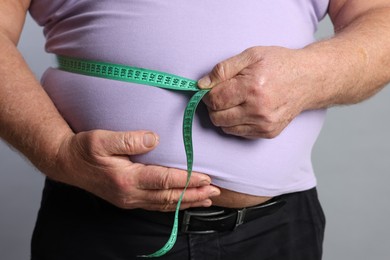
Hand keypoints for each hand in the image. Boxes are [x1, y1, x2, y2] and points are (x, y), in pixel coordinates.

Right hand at [51, 130, 219, 210]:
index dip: (187, 179)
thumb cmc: (84, 150)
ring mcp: (129, 200)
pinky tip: (183, 202)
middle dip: (194, 195)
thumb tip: (154, 138)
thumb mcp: (101, 139)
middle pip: (169, 197)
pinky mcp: (128, 200)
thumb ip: (129, 139)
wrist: (67, 163)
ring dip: (187, 202)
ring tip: (207, 199)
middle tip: (216, 192)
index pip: (163, 180)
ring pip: (165, 204)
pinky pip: (156, 205)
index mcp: (126, 179)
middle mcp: (130, 194)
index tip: (206, 178)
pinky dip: (173, 205)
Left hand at [198, 46, 313, 138]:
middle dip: (214, 106)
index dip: (207, 94)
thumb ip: (223, 69)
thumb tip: (201, 84)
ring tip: (235, 101)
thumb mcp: (251, 55)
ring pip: (226, 127)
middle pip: (217, 117)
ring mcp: (264, 124)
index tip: (210, 88)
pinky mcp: (268, 132)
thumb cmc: (279, 64)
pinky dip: (236, 122)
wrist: (308, 79)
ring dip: (224, 115)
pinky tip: (245, 109)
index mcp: (252, 87)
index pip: (214, 99)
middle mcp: (258, 109)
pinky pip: (239, 133)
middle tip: (223, 94)